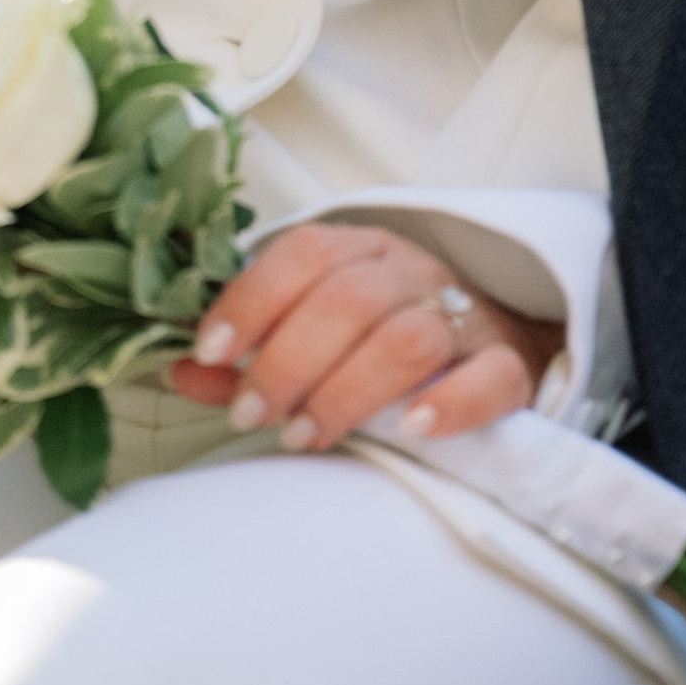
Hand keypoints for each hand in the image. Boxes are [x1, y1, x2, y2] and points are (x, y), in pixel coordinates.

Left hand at [170, 221, 558, 450]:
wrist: (497, 348)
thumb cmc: (386, 341)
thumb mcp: (317, 337)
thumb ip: (249, 358)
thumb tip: (176, 370)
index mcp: (362, 249)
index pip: (304, 252)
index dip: (253, 298)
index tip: (211, 352)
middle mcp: (414, 270)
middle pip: (350, 298)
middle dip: (289, 358)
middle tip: (254, 415)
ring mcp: (466, 315)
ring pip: (410, 336)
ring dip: (348, 389)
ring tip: (305, 435)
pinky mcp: (509, 365)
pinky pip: (491, 376)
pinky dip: (453, 402)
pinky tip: (415, 429)